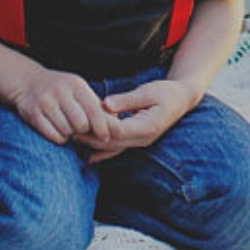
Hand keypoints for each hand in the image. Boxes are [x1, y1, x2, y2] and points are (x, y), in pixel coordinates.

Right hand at [9, 66, 121, 145]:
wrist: (27, 82)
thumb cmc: (61, 91)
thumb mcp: (79, 91)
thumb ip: (97, 108)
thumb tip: (118, 126)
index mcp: (76, 84)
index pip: (94, 110)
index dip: (102, 127)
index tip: (105, 137)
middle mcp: (60, 91)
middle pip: (81, 124)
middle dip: (84, 132)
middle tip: (82, 131)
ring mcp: (45, 101)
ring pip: (67, 131)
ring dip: (71, 135)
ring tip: (68, 128)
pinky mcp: (33, 113)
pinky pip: (53, 135)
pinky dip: (59, 138)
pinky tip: (58, 131)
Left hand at [78, 78, 199, 162]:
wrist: (181, 100)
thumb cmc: (166, 92)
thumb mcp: (148, 92)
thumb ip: (127, 100)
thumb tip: (105, 104)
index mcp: (146, 127)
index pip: (117, 130)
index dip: (98, 124)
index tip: (80, 117)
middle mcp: (143, 139)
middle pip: (111, 142)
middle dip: (90, 136)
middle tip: (68, 129)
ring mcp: (140, 143)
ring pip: (112, 148)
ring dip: (93, 144)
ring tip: (71, 137)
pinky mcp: (136, 141)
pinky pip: (117, 150)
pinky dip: (103, 152)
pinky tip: (87, 157)